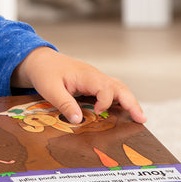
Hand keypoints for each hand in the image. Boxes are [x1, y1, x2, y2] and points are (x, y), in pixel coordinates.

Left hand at [11, 47, 145, 124]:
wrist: (39, 60)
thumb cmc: (44, 72)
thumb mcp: (50, 89)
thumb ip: (64, 104)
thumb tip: (78, 121)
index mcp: (85, 75)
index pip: (104, 87)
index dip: (105, 101)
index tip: (98, 113)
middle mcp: (94, 76)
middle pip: (119, 87)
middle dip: (131, 102)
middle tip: (141, 119)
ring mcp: (95, 79)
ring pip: (118, 88)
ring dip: (129, 101)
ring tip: (139, 117)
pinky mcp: (93, 84)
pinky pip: (111, 91)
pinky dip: (120, 101)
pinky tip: (124, 113)